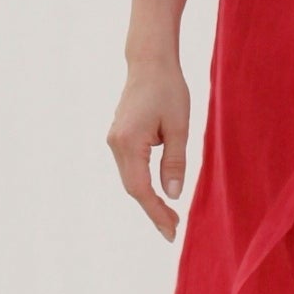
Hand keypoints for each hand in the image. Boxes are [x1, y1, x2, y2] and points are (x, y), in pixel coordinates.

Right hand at [108, 57, 191, 240]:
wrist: (149, 63)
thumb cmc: (168, 90)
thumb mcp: (179, 126)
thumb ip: (175, 162)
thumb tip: (173, 195)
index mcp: (129, 142)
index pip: (141, 188)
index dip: (156, 211)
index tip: (171, 230)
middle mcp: (116, 144)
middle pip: (132, 188)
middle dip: (152, 210)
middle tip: (173, 229)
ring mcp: (114, 141)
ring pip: (130, 180)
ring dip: (148, 199)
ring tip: (169, 216)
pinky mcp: (118, 138)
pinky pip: (130, 169)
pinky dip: (143, 184)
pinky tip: (158, 193)